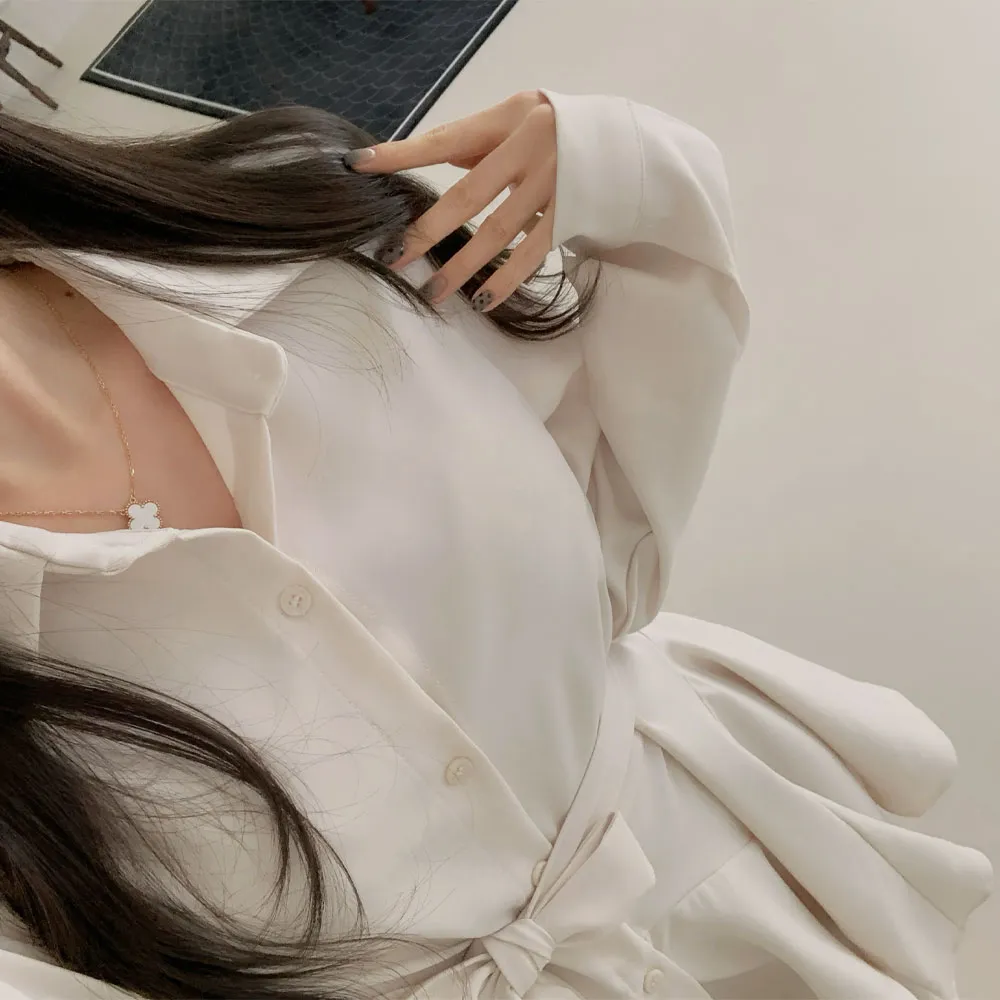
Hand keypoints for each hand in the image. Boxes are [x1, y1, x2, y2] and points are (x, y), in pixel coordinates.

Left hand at [344, 91, 556, 311]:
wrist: (626, 143)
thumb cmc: (558, 129)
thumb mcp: (517, 118)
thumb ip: (478, 142)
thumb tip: (434, 167)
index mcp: (508, 120)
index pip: (443, 139)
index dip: (400, 154)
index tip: (358, 164)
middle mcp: (530, 150)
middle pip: (468, 196)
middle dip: (428, 230)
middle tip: (396, 257)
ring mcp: (553, 185)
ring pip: (498, 233)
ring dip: (464, 266)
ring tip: (434, 291)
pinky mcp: (571, 215)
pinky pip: (533, 255)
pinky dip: (507, 279)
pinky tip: (484, 299)